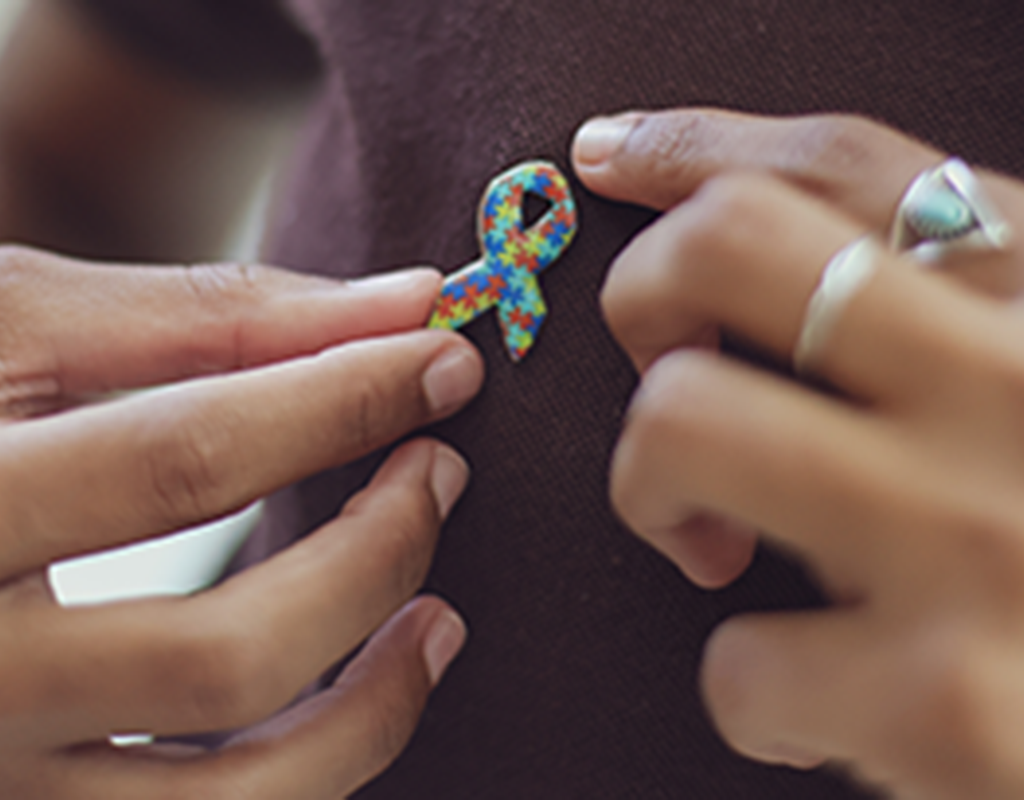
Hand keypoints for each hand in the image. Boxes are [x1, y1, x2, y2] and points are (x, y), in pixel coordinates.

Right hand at [0, 247, 483, 797]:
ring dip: (378, 704)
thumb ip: (206, 319)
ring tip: (442, 610)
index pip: (182, 463)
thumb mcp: (13, 328)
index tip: (446, 356)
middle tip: (443, 466)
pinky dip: (322, 773)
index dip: (343, 402)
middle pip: (222, 654)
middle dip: (376, 548)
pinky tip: (372, 686)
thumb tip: (405, 303)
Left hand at [574, 109, 1023, 797]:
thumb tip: (784, 268)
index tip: (613, 155)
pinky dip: (743, 689)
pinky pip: (738, 660)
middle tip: (656, 367)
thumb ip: (955, 323)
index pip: (848, 164)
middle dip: (642, 296)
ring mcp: (975, 536)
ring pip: (683, 420)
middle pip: (733, 246)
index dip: (697, 146)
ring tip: (702, 538)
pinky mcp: (943, 700)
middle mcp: (1018, 389)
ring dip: (649, 484)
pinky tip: (806, 708)